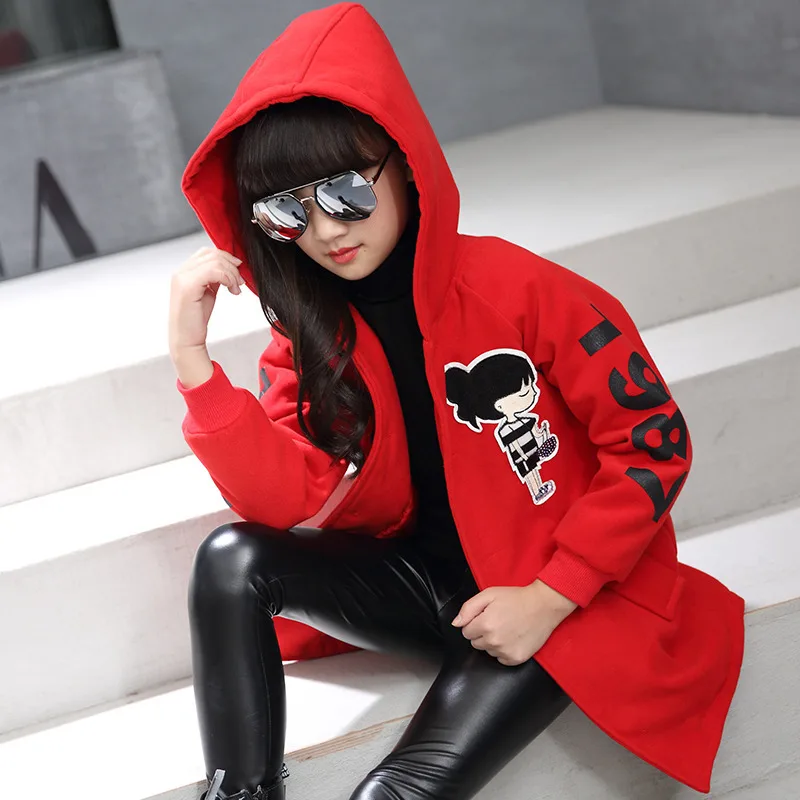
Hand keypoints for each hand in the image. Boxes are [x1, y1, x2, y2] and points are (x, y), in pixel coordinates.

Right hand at [168, 246, 244, 357]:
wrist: (186, 340)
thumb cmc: (195, 320)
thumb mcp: (208, 292)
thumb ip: (214, 278)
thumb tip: (230, 267)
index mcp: (184, 271)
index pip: (207, 252)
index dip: (226, 258)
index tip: (238, 271)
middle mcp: (181, 272)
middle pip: (212, 254)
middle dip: (232, 266)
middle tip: (239, 282)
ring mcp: (182, 278)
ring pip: (214, 261)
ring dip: (231, 273)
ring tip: (235, 288)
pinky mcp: (187, 287)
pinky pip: (213, 271)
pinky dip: (227, 278)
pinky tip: (231, 290)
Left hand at [451, 580, 577, 665]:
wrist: (543, 606)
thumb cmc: (515, 598)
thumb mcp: (489, 594)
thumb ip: (468, 608)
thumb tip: (456, 623)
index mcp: (485, 624)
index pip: (466, 631)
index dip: (474, 623)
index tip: (485, 616)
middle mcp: (494, 641)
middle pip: (475, 643)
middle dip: (481, 633)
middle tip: (496, 621)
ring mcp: (505, 652)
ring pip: (488, 651)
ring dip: (492, 642)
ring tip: (506, 628)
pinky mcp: (516, 659)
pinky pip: (500, 659)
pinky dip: (503, 651)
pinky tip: (512, 638)